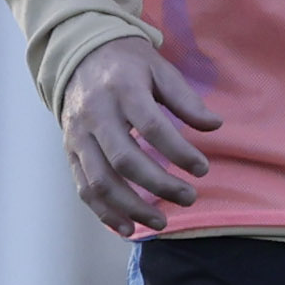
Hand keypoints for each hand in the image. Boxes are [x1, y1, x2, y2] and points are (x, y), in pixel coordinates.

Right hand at [61, 37, 218, 234]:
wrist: (81, 55)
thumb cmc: (130, 66)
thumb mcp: (161, 70)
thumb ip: (186, 99)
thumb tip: (214, 126)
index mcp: (122, 90)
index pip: (152, 127)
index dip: (178, 152)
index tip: (202, 169)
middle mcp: (95, 115)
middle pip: (124, 159)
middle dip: (158, 185)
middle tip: (189, 197)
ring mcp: (78, 136)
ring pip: (100, 180)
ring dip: (131, 207)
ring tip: (162, 222)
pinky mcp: (70, 151)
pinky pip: (83, 187)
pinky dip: (104, 212)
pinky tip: (127, 228)